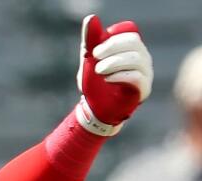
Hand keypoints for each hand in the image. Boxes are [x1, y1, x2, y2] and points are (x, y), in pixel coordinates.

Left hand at [75, 15, 152, 135]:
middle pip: (134, 45)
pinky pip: (137, 77)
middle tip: (94, 58)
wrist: (96, 107)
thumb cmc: (95, 81)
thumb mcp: (89, 59)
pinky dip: (120, 75)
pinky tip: (107, 79)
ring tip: (98, 71)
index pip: (130, 35)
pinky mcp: (143, 89)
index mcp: (132, 49)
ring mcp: (146, 73)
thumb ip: (91, 40)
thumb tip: (91, 18)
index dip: (112, 40)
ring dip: (113, 63)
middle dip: (112, 48)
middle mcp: (143, 59)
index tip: (94, 50)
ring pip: (136, 59)